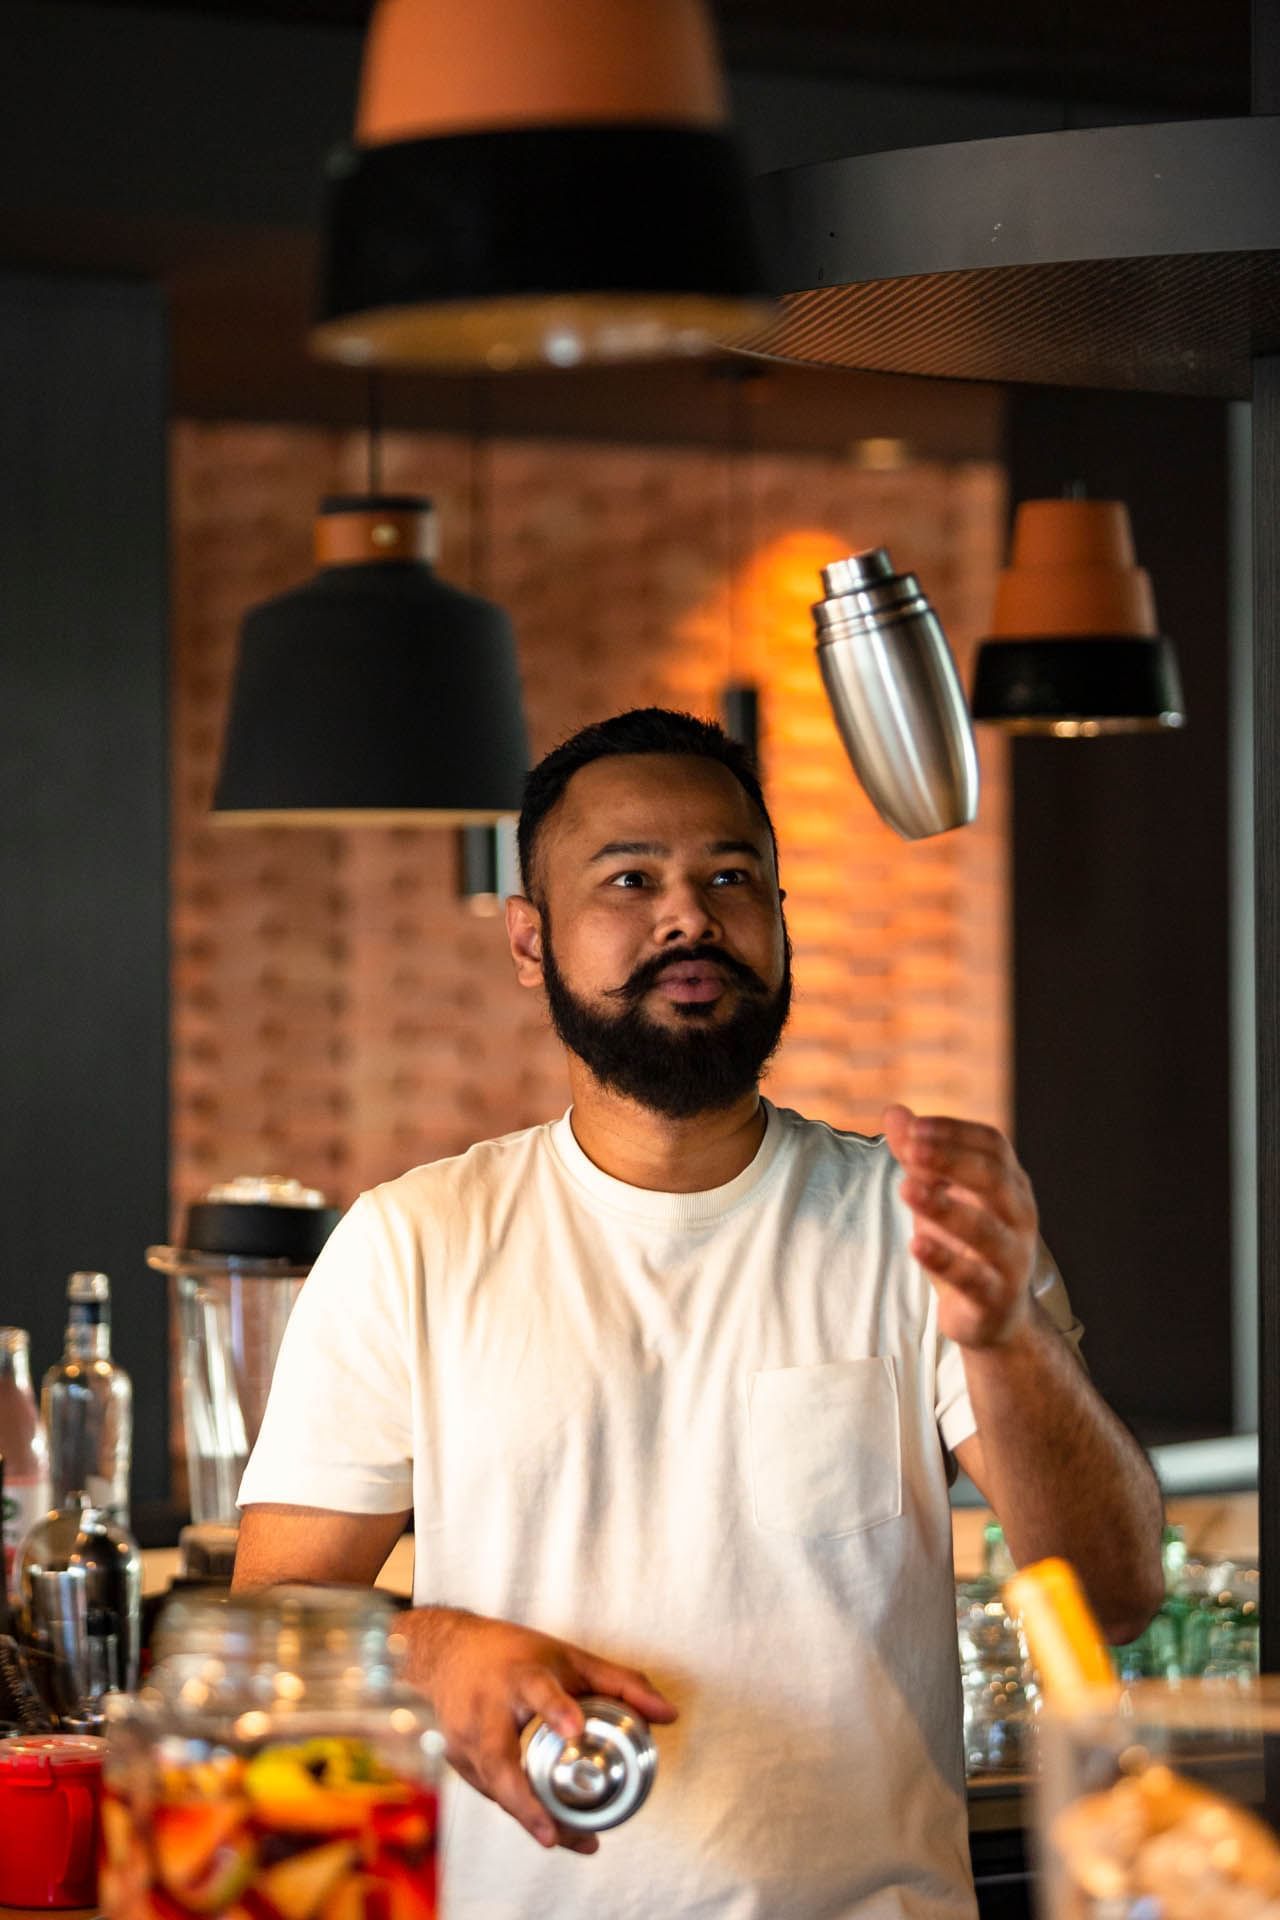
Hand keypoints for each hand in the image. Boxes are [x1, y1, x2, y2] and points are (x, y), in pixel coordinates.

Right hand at [397, 1608, 677, 1853]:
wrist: (447, 1652)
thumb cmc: (516, 1655)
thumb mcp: (570, 1658)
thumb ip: (621, 1684)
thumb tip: (669, 1715)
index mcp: (519, 1675)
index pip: (537, 1690)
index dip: (556, 1709)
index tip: (575, 1729)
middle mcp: (486, 1709)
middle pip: (499, 1759)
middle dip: (523, 1800)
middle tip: (552, 1832)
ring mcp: (465, 1739)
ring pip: (496, 1788)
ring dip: (530, 1817)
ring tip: (571, 1840)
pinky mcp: (458, 1761)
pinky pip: (492, 1793)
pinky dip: (520, 1811)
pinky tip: (550, 1829)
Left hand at [882, 1104, 1038, 1348]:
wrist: (996, 1315)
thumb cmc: (965, 1243)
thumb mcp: (940, 1195)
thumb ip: (918, 1157)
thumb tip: (893, 1112)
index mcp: (1010, 1184)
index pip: (993, 1146)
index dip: (955, 1133)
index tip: (914, 1127)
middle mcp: (1019, 1217)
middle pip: (994, 1179)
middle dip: (952, 1161)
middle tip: (912, 1148)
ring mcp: (1012, 1259)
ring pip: (985, 1230)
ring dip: (944, 1207)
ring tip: (905, 1188)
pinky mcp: (995, 1298)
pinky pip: (972, 1279)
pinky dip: (943, 1260)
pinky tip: (915, 1244)